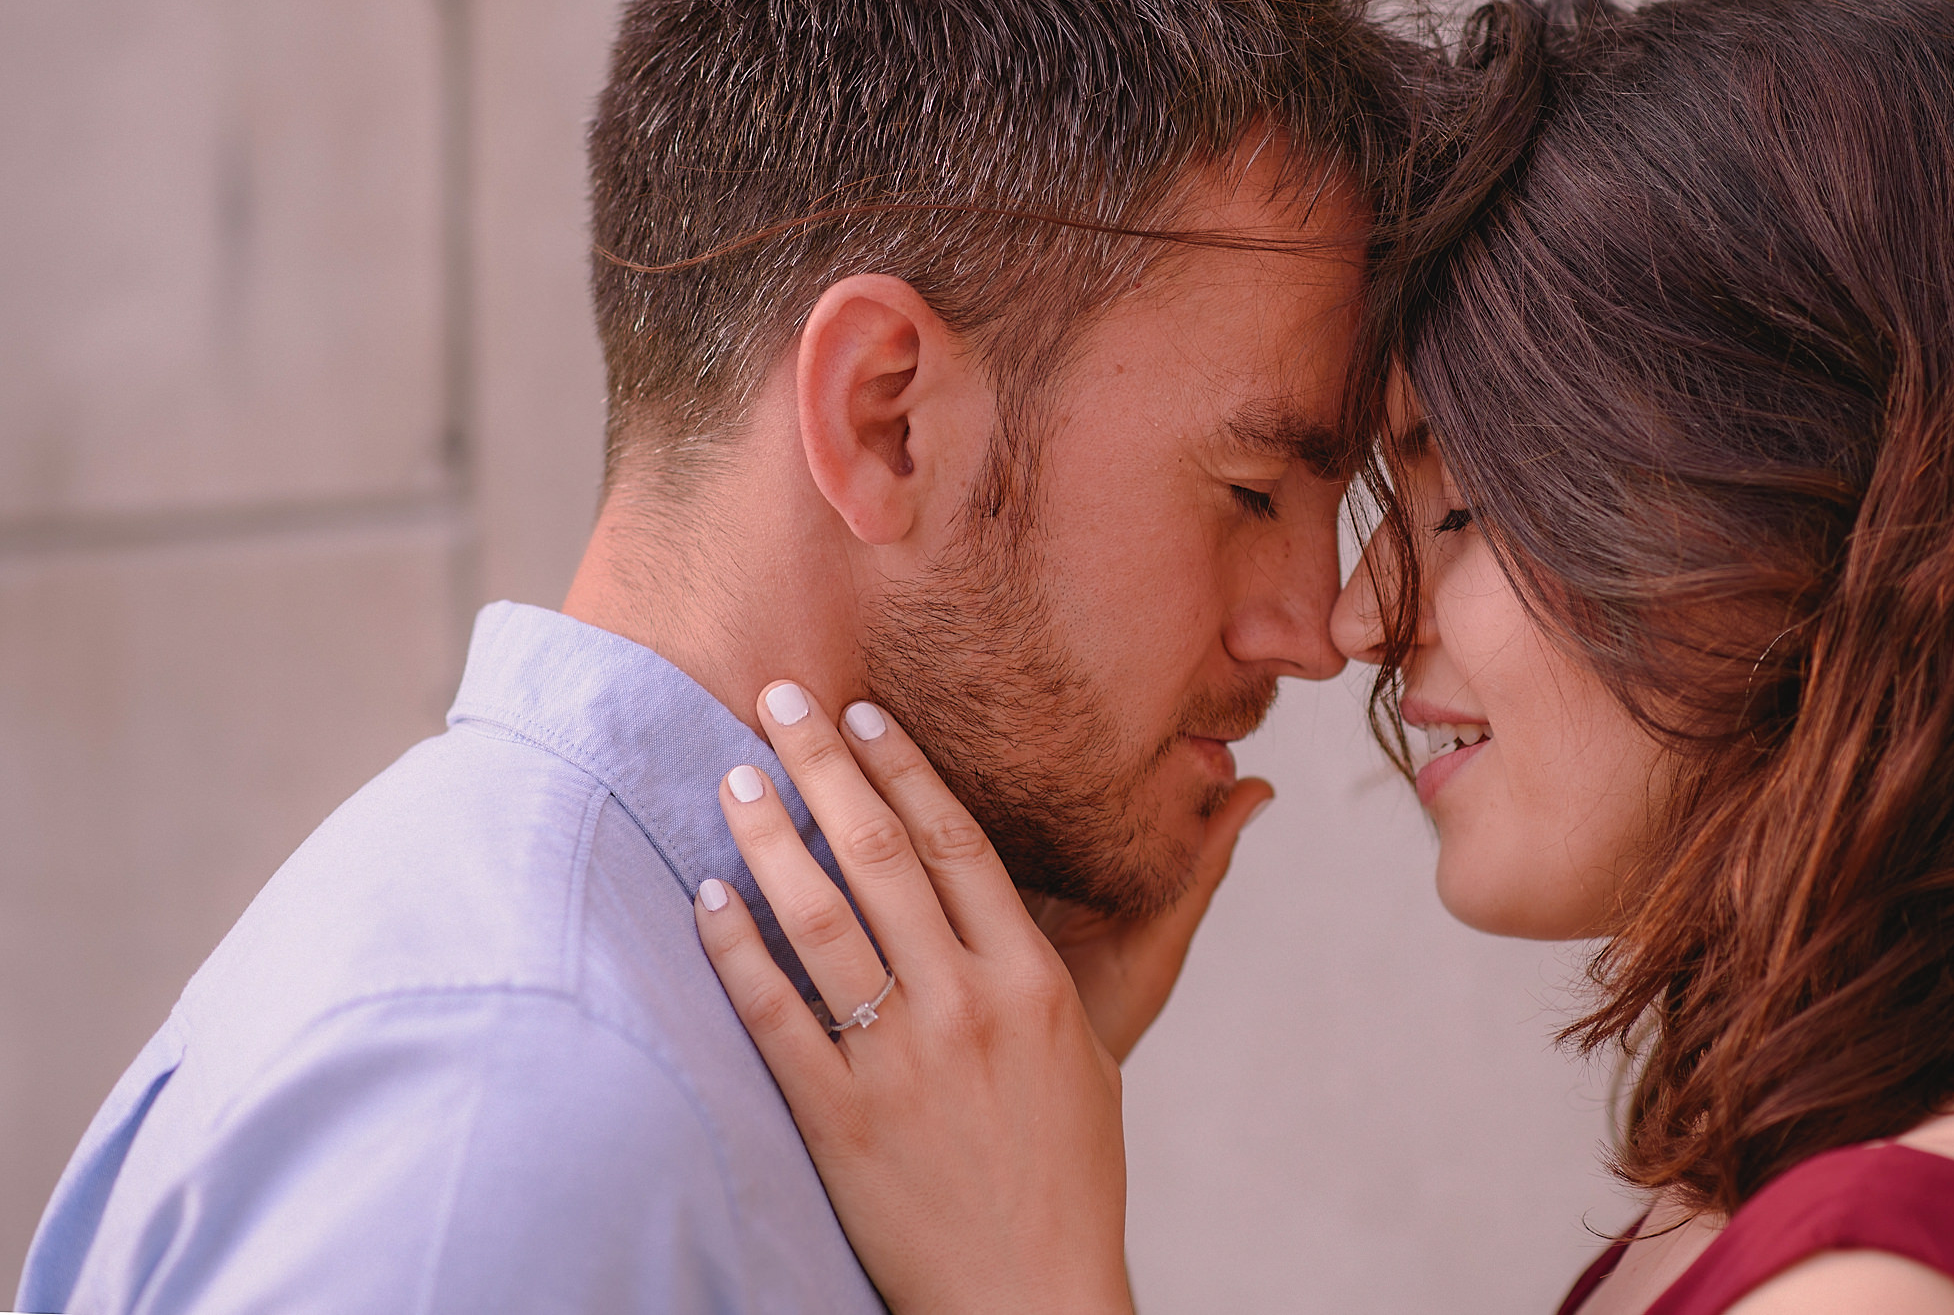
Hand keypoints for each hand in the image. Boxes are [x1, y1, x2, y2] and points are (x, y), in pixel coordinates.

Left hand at [692, 682, 1265, 1314]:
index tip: (861, 711)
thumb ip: (1146, 916)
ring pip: (822, 921)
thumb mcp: (1108, 1032)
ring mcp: (902, 1062)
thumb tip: (1245, 798)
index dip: (904, 767)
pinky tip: (708, 898)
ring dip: (770, 839)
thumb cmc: (1069, 1162)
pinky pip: (776, 1015)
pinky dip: (736, 949)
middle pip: (884, 856)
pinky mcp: (841, 1122)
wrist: (1029, 1292)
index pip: (959, 842)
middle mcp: (970, 1006)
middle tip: (775, 698)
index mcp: (1036, 979)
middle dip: (822, 767)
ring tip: (731, 780)